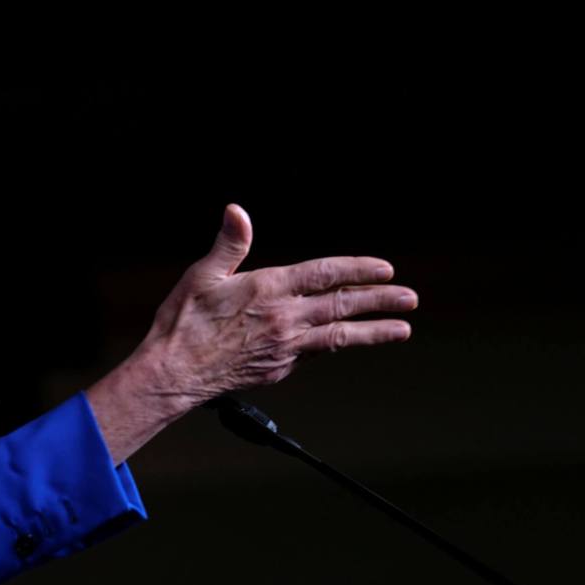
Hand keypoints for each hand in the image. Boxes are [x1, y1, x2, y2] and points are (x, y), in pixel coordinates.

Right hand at [85, 203, 417, 465]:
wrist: (174, 373)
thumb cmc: (184, 323)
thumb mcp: (203, 275)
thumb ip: (229, 243)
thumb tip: (237, 211)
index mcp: (269, 288)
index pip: (326, 274)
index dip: (358, 269)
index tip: (385, 269)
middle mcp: (285, 318)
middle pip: (343, 306)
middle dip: (381, 301)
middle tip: (410, 299)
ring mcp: (286, 348)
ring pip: (340, 337)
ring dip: (374, 332)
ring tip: (402, 330)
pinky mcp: (279, 370)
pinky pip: (313, 354)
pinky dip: (332, 345)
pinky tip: (342, 342)